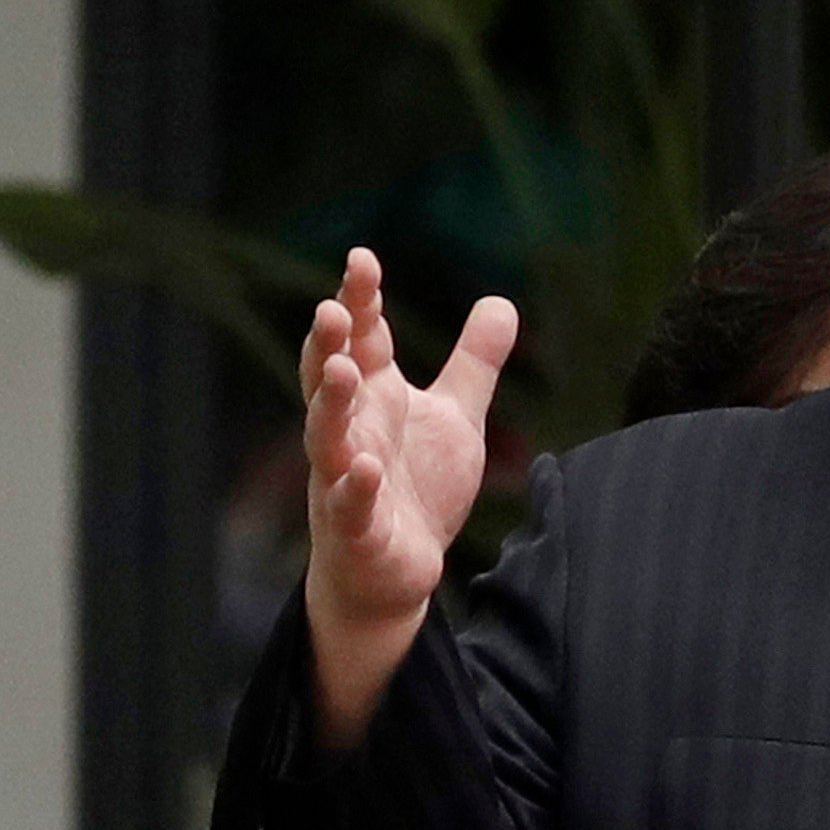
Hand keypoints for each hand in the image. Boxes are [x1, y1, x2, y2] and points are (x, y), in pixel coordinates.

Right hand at [299, 248, 514, 748]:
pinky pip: (349, 505)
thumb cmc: (414, 485)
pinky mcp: (354, 528)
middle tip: (334, 307)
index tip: (363, 260)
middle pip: (331, 380)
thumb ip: (474, 363)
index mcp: (373, 399)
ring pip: (327, 437)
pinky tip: (364, 468)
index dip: (360, 302)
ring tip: (344, 371)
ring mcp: (343, 479)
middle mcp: (350, 432)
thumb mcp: (455, 417)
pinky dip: (355, 487)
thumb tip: (501, 302)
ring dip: (331, 405)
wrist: (394, 569)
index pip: (362, 341)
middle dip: (330, 345)